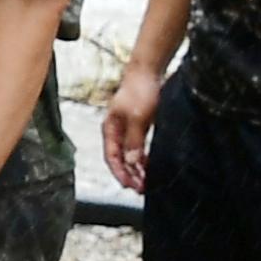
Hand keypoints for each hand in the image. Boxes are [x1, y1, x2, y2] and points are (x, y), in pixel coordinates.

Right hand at [102, 62, 161, 193]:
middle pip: (119, 159)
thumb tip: (131, 162)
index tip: (129, 186)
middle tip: (141, 188)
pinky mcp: (138, 126)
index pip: (111, 157)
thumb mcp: (137, 117)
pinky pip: (138, 148)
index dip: (119, 173)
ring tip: (146, 181)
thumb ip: (133, 140)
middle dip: (129, 175)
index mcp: (110, 129)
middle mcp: (116, 132)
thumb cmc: (140, 91)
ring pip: (129, 155)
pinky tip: (149, 165)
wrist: (148, 72)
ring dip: (136, 169)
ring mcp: (127, 129)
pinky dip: (143, 158)